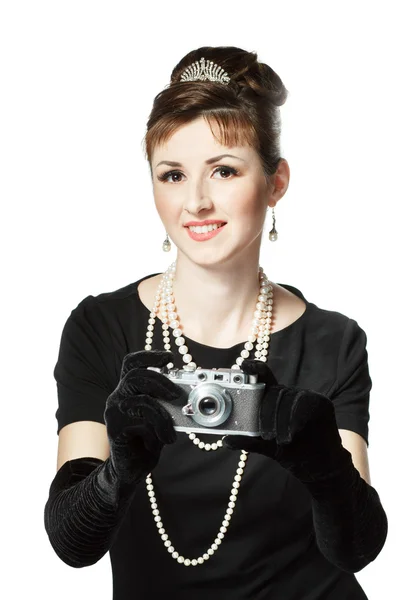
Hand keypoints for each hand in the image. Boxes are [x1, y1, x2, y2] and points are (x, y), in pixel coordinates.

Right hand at [104, 350, 181, 485]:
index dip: (148, 355)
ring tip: (172, 429)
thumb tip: (190, 391)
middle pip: (135, 375)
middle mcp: (118, 397)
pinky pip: (140, 422)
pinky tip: (164, 440)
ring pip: (140, 400)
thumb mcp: (161, 416)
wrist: (131, 469)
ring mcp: (114, 413)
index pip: (131, 363)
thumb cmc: (148, 439)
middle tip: (177, 394)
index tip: (169, 358)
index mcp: (128, 390)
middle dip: (161, 381)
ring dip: (162, 414)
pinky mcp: (115, 429)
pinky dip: (158, 430)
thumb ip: (168, 402)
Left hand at [224, 359, 344, 481]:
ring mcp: (308, 397)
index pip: (265, 378)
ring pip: (289, 398)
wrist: (320, 468)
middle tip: (267, 436)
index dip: (254, 368)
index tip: (242, 365)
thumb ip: (248, 441)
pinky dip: (296, 419)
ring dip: (281, 421)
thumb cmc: (293, 453)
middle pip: (275, 392)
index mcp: (277, 400)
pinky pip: (305, 404)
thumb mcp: (267, 447)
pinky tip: (293, 434)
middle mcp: (292, 394)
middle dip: (267, 413)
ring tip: (282, 440)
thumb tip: (226, 440)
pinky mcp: (322, 403)